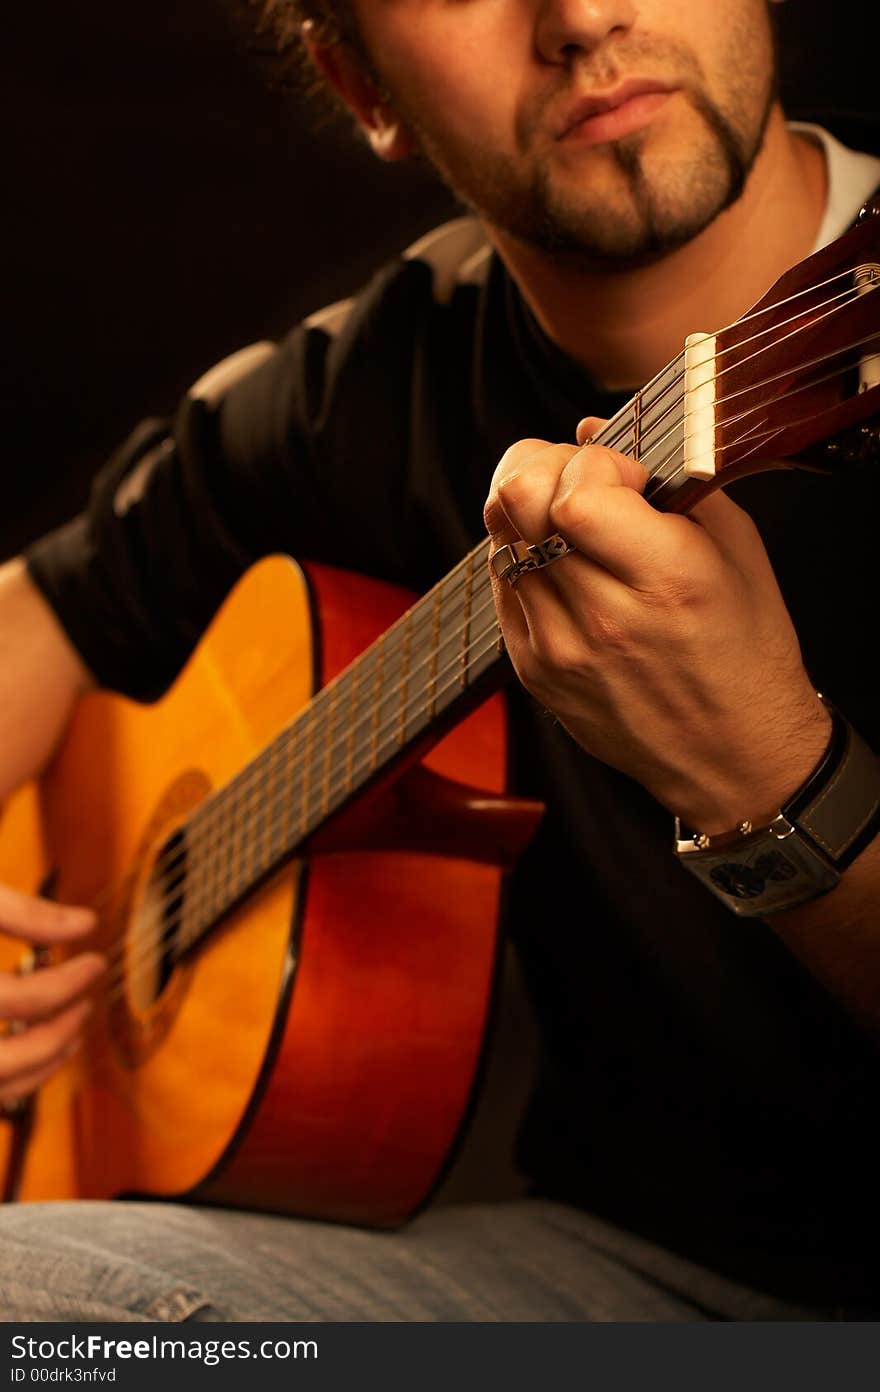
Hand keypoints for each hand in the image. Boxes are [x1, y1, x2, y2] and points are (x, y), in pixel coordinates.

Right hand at [0, 884, 103, 1106]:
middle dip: (53, 1036)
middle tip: (86, 1003)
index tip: (95, 963)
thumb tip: (85, 925)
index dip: (64, 984)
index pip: (13, 999)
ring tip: (74, 1030)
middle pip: (1, 1062)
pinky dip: (15, 1076)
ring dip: (38, 1065)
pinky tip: (40, 1044)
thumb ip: (20, 910)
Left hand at [484, 419, 830, 833]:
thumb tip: (590, 430)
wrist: (733, 754)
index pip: (575, 494)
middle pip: (516, 504)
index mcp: (666, 582)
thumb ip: (667, 481)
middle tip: (578, 479)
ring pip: (497, 540)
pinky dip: (523, 557)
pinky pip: (501, 585)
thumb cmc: (745, 649)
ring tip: (572, 520)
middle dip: (543, 467)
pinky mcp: (532, 670)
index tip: (624, 476)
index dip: (591, 463)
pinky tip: (564, 565)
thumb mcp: (736, 550)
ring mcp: (557, 650)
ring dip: (528, 511)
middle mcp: (602, 618)